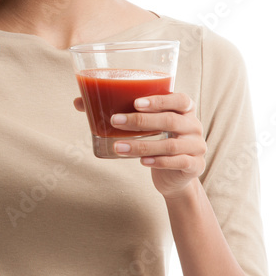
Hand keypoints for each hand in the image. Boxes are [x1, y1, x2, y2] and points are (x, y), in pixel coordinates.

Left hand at [73, 93, 205, 198]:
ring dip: (141, 145)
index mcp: (184, 109)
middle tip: (116, 121)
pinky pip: (177, 162)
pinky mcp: (195, 165)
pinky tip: (141, 161)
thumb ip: (116, 111)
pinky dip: (157, 161)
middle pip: (170, 120)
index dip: (159, 100)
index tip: (135, 102)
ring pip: (170, 145)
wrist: (174, 176)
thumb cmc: (155, 140)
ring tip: (118, 146)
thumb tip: (79, 101)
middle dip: (141, 121)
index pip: (179, 99)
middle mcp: (194, 125)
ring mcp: (197, 146)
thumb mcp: (141, 125)